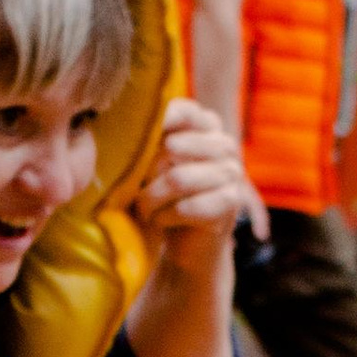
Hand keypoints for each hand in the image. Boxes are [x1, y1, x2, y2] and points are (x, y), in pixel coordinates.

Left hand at [133, 98, 251, 260]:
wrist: (190, 244)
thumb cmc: (167, 197)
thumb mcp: (156, 164)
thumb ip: (150, 143)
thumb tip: (124, 133)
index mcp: (208, 126)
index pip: (185, 111)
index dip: (158, 121)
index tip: (130, 136)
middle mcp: (224, 145)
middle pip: (175, 146)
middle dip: (147, 171)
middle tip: (133, 188)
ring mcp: (232, 173)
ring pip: (178, 179)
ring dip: (151, 198)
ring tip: (143, 209)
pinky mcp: (231, 202)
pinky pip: (189, 206)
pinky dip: (166, 216)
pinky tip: (160, 221)